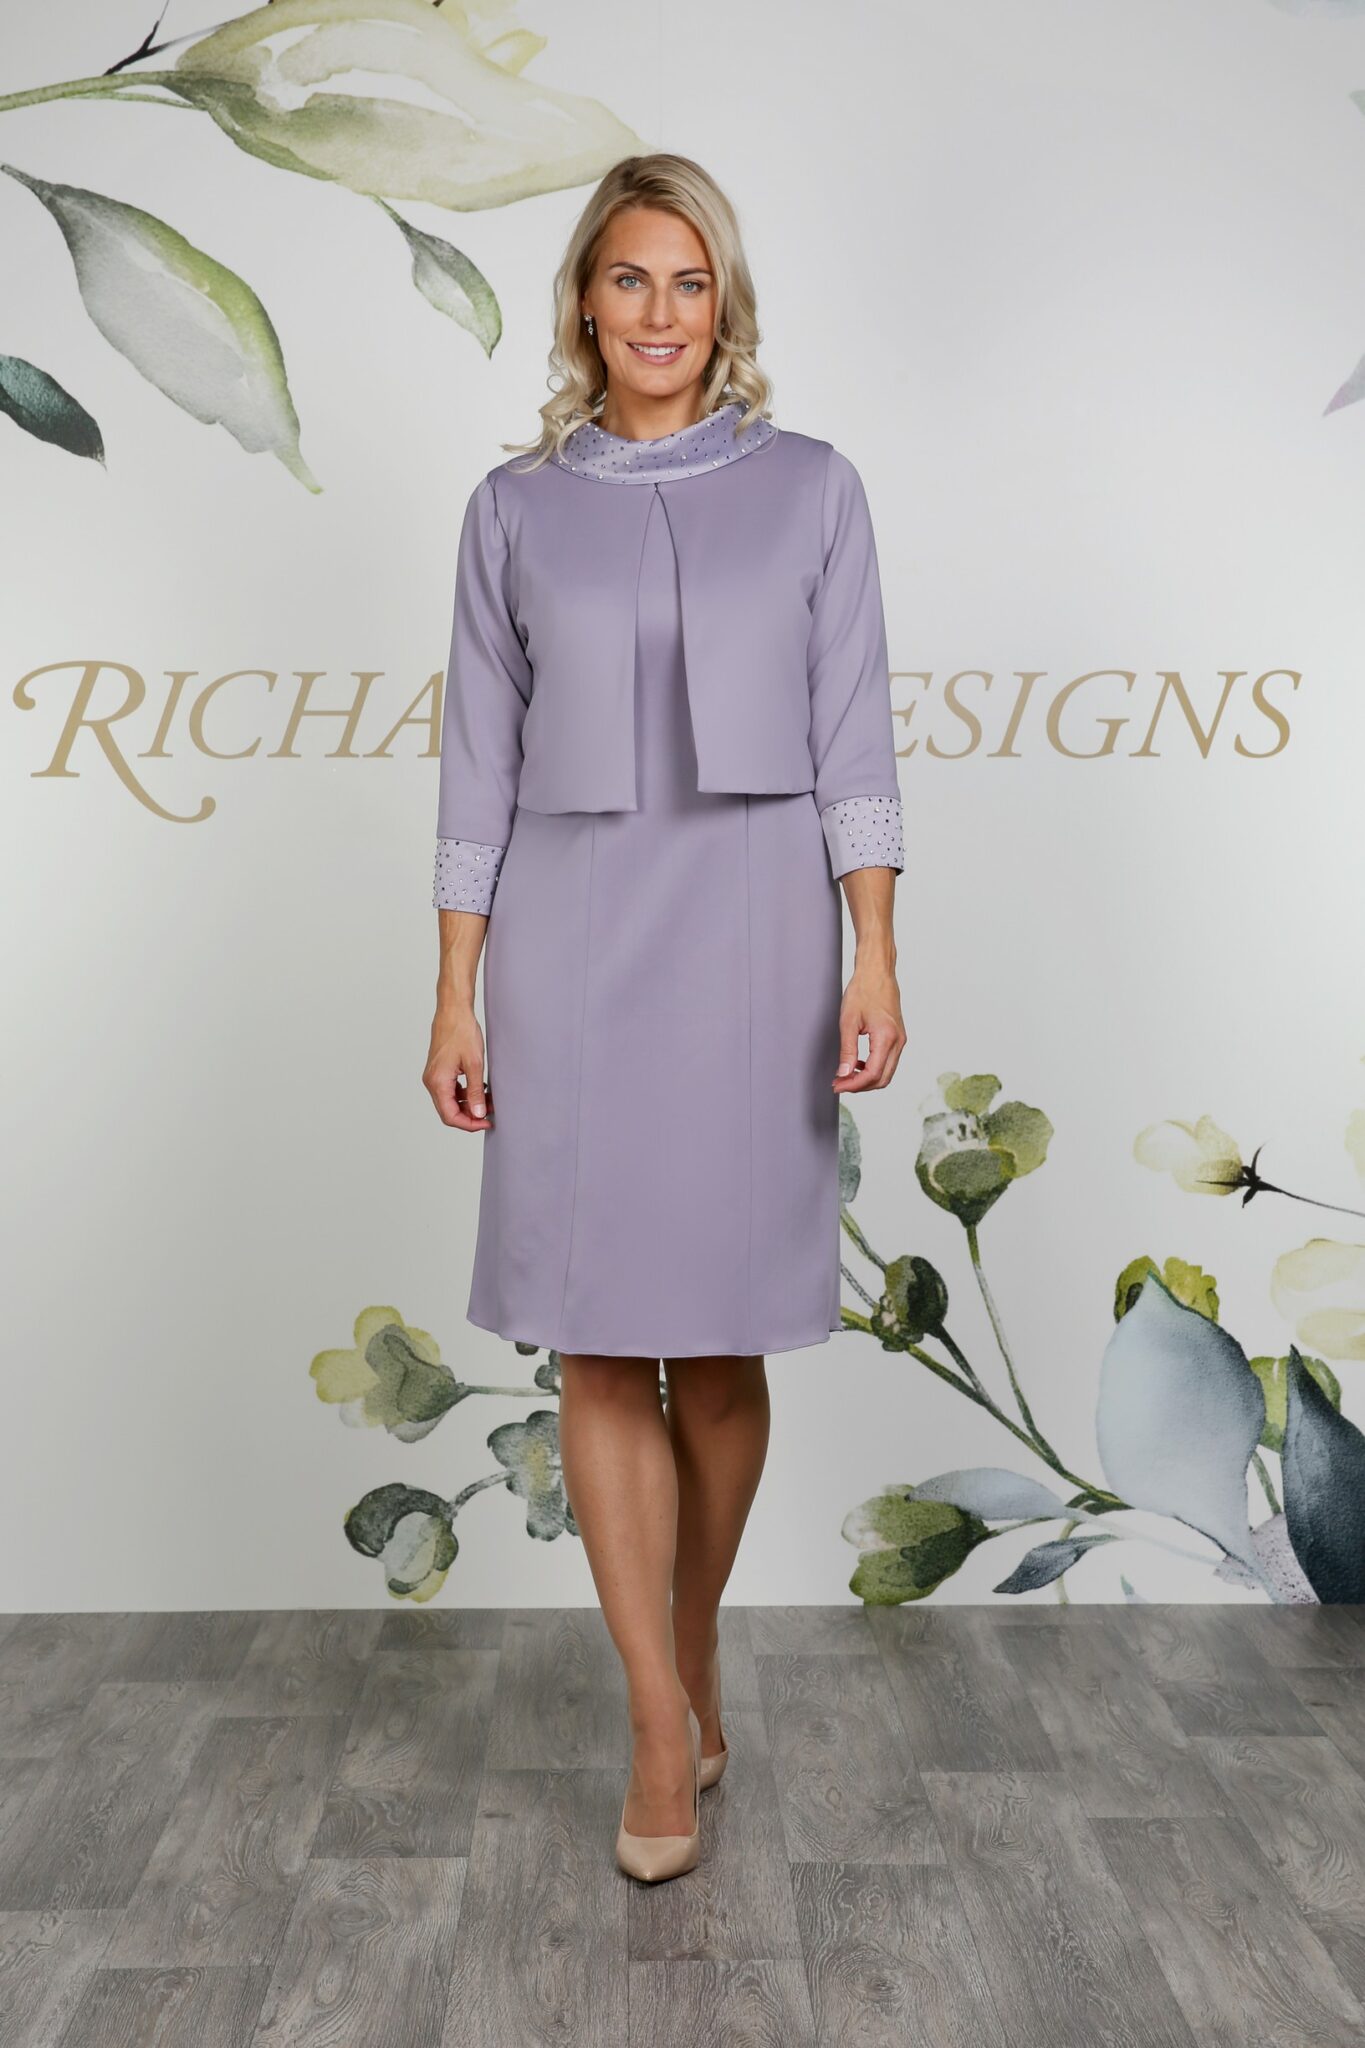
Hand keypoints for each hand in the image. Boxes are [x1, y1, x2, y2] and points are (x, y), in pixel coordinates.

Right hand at [424, 1000, 494, 1129]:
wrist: (453, 1011)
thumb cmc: (461, 1032)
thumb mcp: (475, 1064)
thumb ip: (476, 1092)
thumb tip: (478, 1113)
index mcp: (437, 1082)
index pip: (450, 1116)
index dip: (469, 1124)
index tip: (486, 1122)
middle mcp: (431, 1082)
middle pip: (448, 1112)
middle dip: (470, 1116)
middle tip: (490, 1113)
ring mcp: (434, 1076)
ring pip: (450, 1102)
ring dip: (468, 1105)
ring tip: (488, 1100)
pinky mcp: (439, 1071)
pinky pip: (450, 1091)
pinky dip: (464, 1094)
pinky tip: (479, 1089)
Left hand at [833, 956, 904, 1091]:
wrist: (877, 973)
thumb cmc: (863, 991)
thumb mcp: (849, 1021)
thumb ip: (847, 1050)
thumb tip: (844, 1073)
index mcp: (887, 1037)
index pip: (872, 1074)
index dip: (854, 1084)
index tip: (837, 1085)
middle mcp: (898, 1041)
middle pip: (882, 1079)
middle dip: (860, 1086)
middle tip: (840, 1084)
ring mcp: (900, 1040)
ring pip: (886, 1073)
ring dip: (867, 1079)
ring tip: (847, 1075)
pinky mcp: (898, 1037)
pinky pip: (888, 1062)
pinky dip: (874, 1069)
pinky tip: (859, 1063)